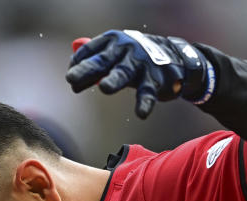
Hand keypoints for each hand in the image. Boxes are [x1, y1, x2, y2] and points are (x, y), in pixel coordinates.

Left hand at [66, 30, 215, 118]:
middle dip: (87, 70)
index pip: (89, 53)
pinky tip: (141, 113)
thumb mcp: (115, 54)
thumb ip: (94, 62)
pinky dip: (145, 103)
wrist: (175, 57)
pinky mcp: (155, 79)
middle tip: (71, 78)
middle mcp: (125, 49)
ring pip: (124, 73)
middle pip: (102, 60)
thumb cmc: (136, 59)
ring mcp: (141, 63)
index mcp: (111, 41)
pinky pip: (148, 93)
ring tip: (105, 88)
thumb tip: (72, 77)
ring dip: (114, 80)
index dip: (78, 66)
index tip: (72, 80)